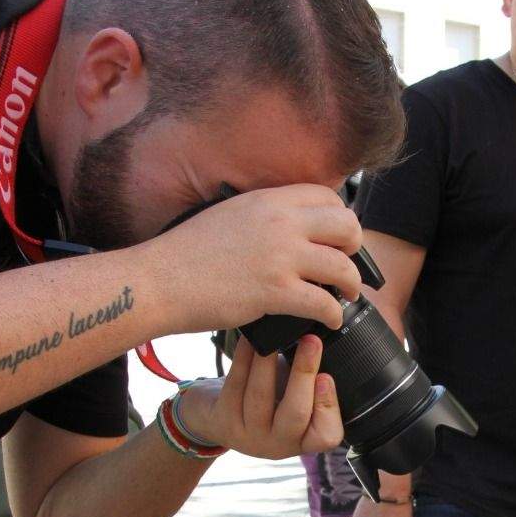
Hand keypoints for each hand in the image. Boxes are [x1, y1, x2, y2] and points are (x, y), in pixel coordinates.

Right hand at [149, 184, 362, 331]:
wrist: (161, 280)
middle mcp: (281, 223)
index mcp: (269, 200)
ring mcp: (281, 257)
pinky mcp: (276, 292)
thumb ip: (263, 217)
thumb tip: (289, 230)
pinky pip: (324, 303)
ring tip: (346, 294)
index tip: (338, 235)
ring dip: (351, 284)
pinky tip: (330, 320)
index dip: (340, 217)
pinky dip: (333, 315)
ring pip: (343, 267)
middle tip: (348, 263)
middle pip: (346, 227)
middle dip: (355, 247)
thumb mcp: (229, 213)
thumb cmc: (187, 253)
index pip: (327, 196)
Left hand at [177, 335, 341, 457]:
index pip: (327, 436)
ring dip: (269, 361)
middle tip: (311, 341)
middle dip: (304, 373)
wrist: (220, 415)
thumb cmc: (269, 400)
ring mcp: (249, 436)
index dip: (329, 406)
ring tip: (276, 334)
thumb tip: (322, 341)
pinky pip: (235, 386)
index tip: (326, 375)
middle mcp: (278, 444)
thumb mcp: (295, 395)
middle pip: (295, 414)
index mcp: (304, 440)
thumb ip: (312, 379)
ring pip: (260, 397)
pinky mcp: (223, 422)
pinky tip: (250, 340)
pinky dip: (244, 358)